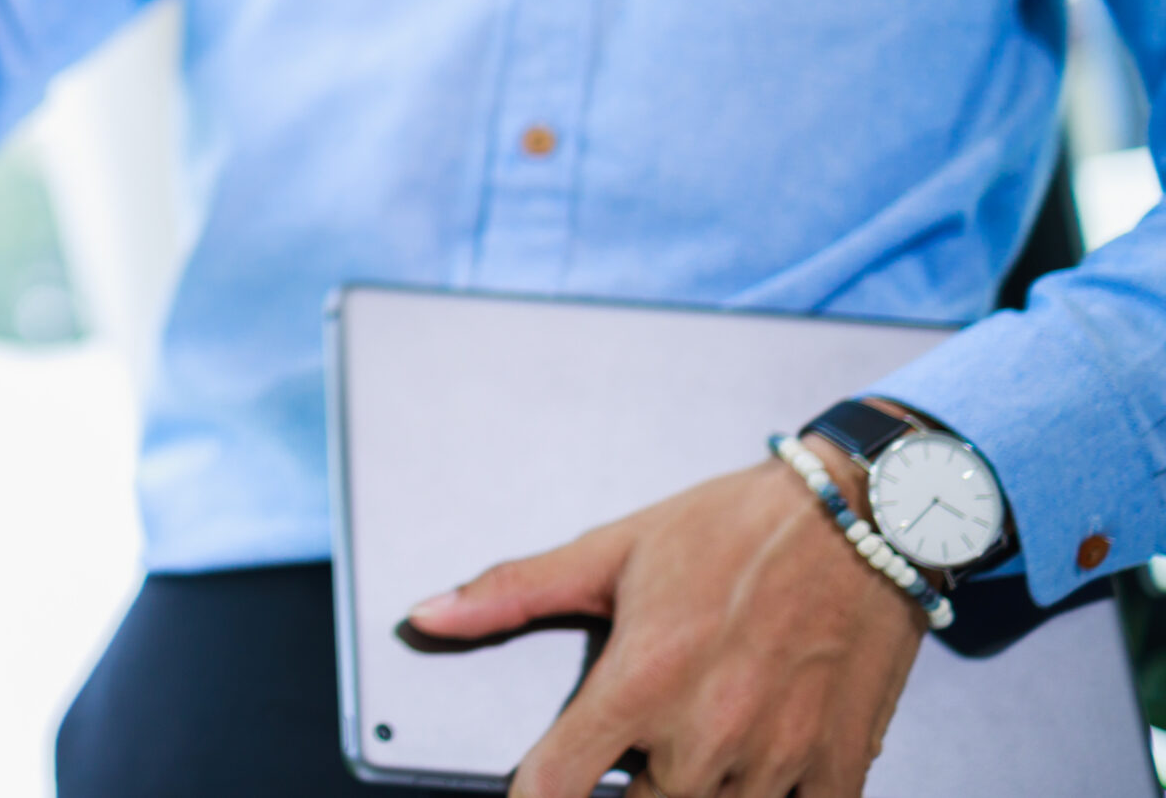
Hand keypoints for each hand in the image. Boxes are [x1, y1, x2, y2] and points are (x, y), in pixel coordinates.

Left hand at [406, 440, 925, 797]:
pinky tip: (753, 765)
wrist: (861, 518)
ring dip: (691, 793)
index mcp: (642, 680)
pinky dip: (768, 797)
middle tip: (637, 743)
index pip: (558, 783)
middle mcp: (706, 731)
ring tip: (690, 748)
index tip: (532, 794)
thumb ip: (513, 592)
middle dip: (625, 791)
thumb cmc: (734, 530)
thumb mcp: (611, 552)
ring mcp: (776, 757)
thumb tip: (428, 615)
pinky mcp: (838, 766)